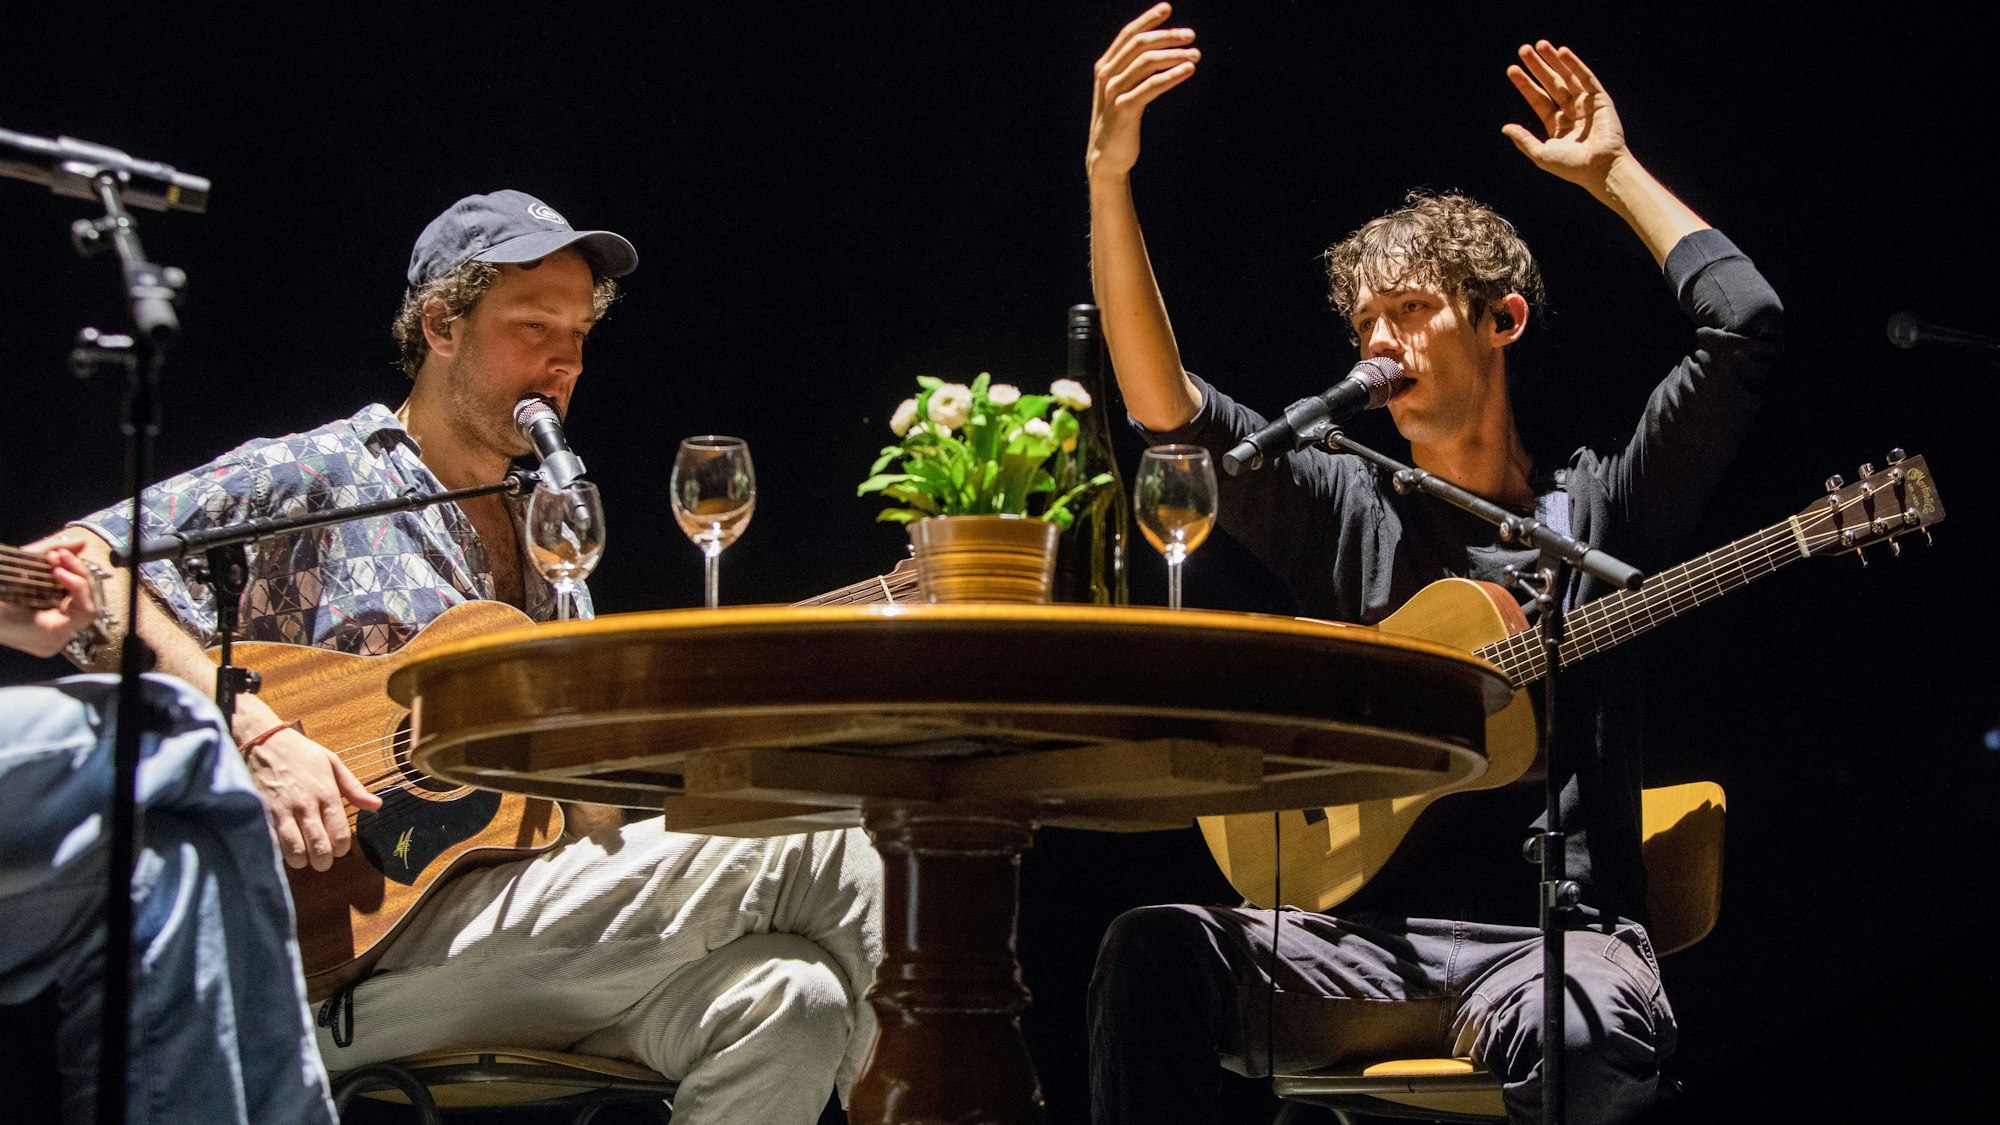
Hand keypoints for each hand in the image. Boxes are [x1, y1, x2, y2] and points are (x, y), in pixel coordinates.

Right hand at [0, 541, 100, 657]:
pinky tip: (50, 572)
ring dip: (71, 580)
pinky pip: (63, 611)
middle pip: (87, 606)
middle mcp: (54, 642)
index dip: (79, 583)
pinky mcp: (44, 634)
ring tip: (53, 559)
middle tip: (59, 555)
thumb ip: (48, 552)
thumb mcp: (13, 570)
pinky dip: (61, 590)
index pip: (86, 611)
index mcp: (49, 633)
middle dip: (78, 576)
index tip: (57, 564)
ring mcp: (50, 640)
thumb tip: (79, 543)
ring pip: (77, 608)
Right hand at [244, 726, 383, 870]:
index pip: (340, 835)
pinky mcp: (261, 814)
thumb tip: (376, 806)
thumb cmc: (300, 752)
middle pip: (319, 848)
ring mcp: (282, 811)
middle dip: (323, 862)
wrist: (264, 741)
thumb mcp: (333, 763)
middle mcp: (306, 805)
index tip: (337, 850)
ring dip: (301, 861)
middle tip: (321, 861)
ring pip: (294, 851)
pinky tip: (282, 851)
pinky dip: (278, 854)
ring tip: (302, 859)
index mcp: (327, 793)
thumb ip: (354, 788)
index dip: (341, 850)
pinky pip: (271, 844)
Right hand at [1088, 4, 1200, 180]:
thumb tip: (1159, 50)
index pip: (1128, 34)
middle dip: (1167, 36)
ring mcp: (1114, 91)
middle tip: (1191, 35)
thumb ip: (1133, 70)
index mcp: (1105, 66)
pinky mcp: (1124, 109)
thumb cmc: (1119, 122)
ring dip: (1174, 55)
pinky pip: (1151, 86)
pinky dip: (1172, 76)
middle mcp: (1107, 75)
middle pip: (1140, 44)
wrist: (1106, 157)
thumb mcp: (1121, 91)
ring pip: (1147, 62)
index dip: (1148, 19)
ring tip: (1196, 55)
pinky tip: (1188, 71)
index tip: (1167, 8)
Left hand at [1502, 42, 1630, 194]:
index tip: (1511, 69)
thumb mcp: (1542, 153)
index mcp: (1557, 124)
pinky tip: (1561, 52)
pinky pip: (1586, 78)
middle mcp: (1571, 112)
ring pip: (1567, 77)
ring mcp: (1586, 104)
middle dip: (1537, 67)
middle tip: (1523, 49)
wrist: (1600, 169)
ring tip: (1540, 45)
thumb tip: (1505, 127)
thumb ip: (1524, 140)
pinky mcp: (1600, 100)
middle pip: (1551, 84)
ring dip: (1554, 60)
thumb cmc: (1572, 167)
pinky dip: (1574, 64)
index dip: (1525, 84)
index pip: (1538, 99)